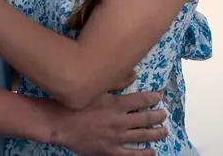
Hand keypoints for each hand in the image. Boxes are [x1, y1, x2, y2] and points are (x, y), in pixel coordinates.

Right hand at [48, 91, 166, 154]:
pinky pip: (132, 155)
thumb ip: (115, 81)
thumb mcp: (93, 88)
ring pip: (143, 136)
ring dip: (156, 133)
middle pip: (147, 118)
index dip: (154, 98)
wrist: (58, 123)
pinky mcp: (110, 150)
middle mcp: (121, 121)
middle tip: (164, 113)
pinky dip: (144, 154)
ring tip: (164, 131)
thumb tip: (134, 75)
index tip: (159, 97)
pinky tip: (152, 152)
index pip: (143, 100)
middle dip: (158, 115)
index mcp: (117, 104)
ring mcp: (117, 137)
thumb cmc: (73, 103)